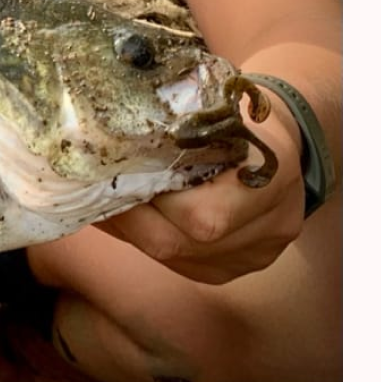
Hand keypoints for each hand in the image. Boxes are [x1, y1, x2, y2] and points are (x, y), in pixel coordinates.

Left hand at [94, 101, 304, 285]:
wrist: (281, 144)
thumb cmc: (241, 118)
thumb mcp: (218, 112)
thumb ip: (177, 138)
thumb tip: (108, 154)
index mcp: (274, 179)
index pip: (202, 216)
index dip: (151, 200)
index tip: (117, 176)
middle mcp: (271, 227)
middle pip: (180, 244)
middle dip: (130, 219)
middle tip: (99, 193)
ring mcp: (256, 255)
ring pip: (174, 258)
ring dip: (135, 232)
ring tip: (112, 202)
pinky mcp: (235, 269)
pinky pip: (182, 264)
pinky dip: (152, 241)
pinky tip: (136, 220)